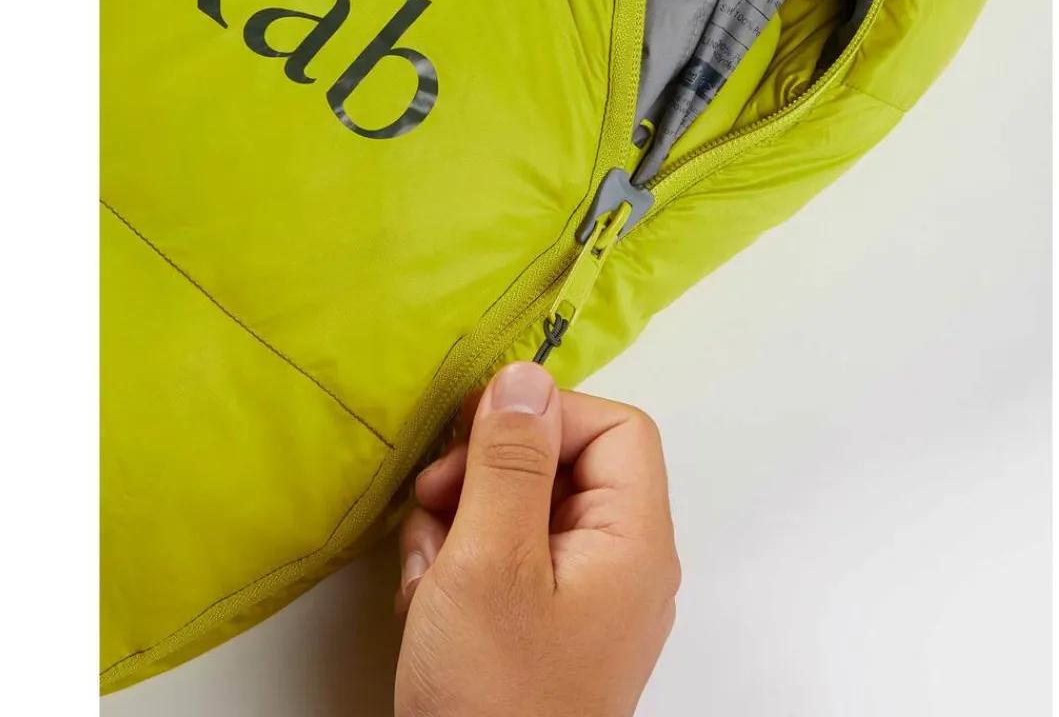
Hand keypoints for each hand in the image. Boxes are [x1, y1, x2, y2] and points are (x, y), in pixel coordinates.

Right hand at [394, 363, 680, 716]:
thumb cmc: (493, 696)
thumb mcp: (490, 562)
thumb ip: (509, 460)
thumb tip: (526, 374)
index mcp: (633, 541)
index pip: (613, 427)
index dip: (545, 415)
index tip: (474, 435)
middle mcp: (620, 564)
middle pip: (563, 465)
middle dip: (487, 473)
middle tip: (432, 501)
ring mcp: (582, 599)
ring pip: (523, 510)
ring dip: (460, 523)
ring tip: (425, 574)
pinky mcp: (544, 627)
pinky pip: (508, 560)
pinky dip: (460, 565)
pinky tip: (426, 602)